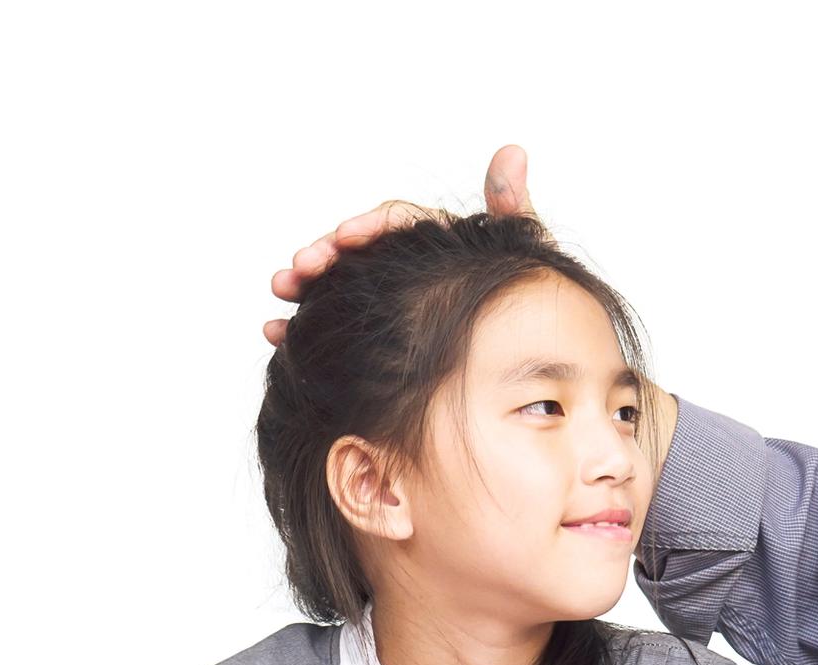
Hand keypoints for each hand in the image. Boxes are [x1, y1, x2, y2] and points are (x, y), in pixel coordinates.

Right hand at [262, 143, 536, 345]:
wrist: (540, 358)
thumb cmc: (533, 298)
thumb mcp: (525, 254)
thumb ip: (512, 208)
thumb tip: (512, 152)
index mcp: (436, 238)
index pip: (396, 223)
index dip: (368, 226)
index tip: (346, 236)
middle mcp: (409, 262)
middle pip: (357, 251)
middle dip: (322, 256)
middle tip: (296, 270)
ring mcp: (391, 294)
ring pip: (339, 284)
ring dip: (303, 288)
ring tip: (279, 301)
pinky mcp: (378, 326)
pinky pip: (337, 320)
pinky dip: (305, 325)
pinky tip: (278, 335)